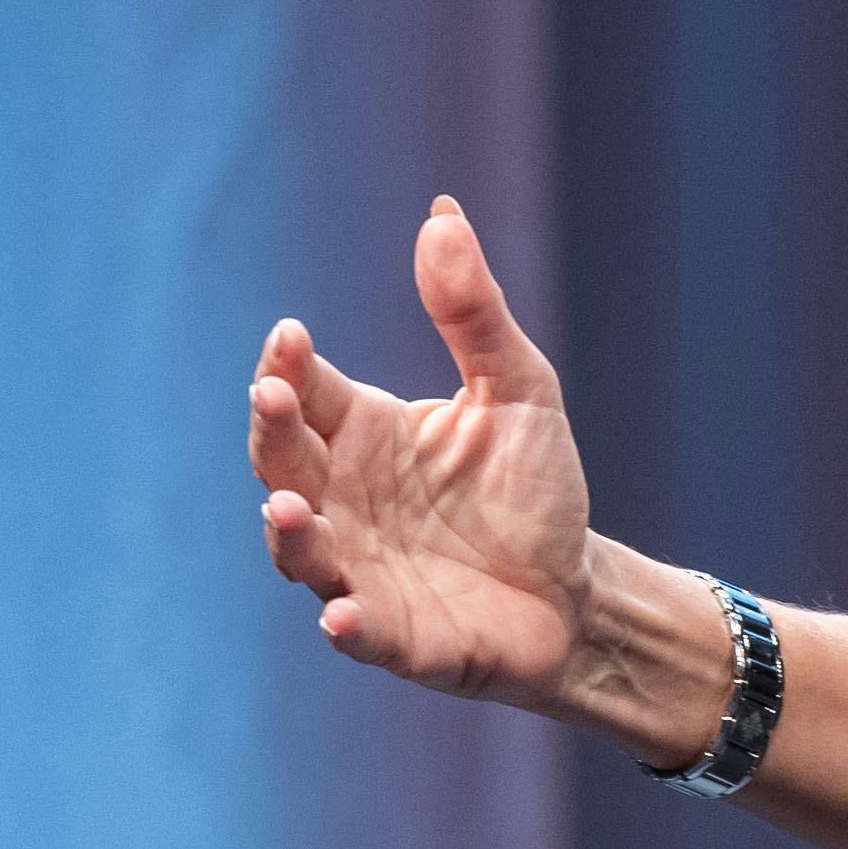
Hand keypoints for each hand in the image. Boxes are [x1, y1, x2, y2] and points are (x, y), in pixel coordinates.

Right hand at [250, 198, 593, 703]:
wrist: (575, 592)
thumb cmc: (531, 489)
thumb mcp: (516, 389)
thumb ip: (472, 313)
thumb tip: (443, 212)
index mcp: (362, 434)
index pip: (305, 391)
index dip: (288, 365)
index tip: (292, 336)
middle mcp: (342, 500)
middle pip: (284, 461)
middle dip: (273, 432)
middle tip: (272, 396)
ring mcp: (359, 570)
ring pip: (301, 551)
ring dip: (290, 533)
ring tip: (289, 509)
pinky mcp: (395, 636)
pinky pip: (359, 631)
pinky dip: (349, 625)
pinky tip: (343, 617)